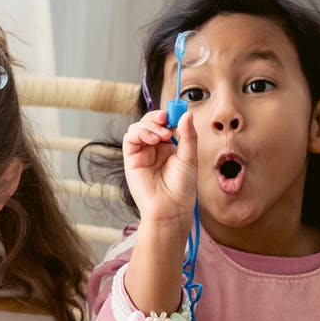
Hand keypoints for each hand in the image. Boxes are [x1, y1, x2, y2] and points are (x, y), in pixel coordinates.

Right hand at [123, 109, 197, 226]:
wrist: (171, 207)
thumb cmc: (182, 188)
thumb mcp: (189, 157)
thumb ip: (188, 135)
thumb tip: (187, 114)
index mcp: (169, 147)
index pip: (166, 123)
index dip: (170, 115)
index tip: (177, 113)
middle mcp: (154, 148)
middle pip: (150, 122)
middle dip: (158, 117)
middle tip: (166, 119)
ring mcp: (142, 153)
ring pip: (138, 127)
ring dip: (149, 125)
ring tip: (162, 135)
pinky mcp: (131, 159)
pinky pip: (130, 138)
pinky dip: (140, 133)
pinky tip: (153, 140)